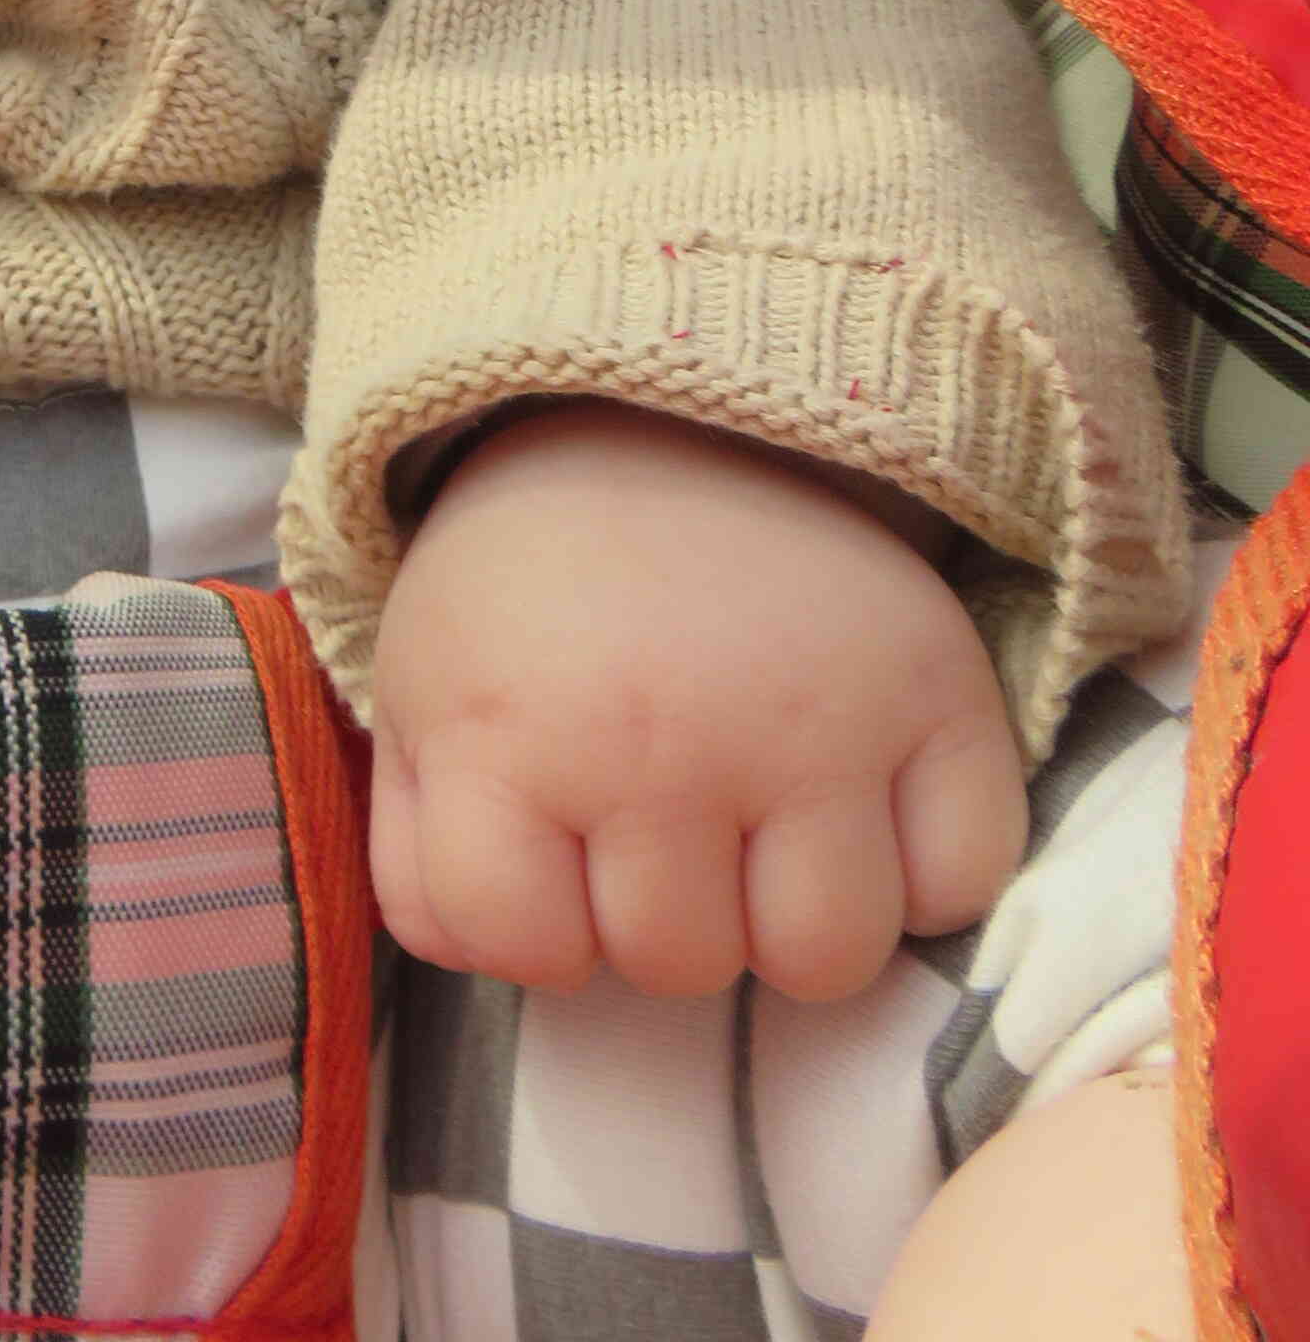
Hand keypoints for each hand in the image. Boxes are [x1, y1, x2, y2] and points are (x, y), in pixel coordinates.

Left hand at [368, 401, 1026, 1003]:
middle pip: (682, 966)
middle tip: (659, 799)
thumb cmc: (532, 591)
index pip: (526, 952)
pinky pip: (958, 887)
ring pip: (824, 959)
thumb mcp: (424, 699)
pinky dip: (923, 872)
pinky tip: (862, 800)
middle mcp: (662, 740)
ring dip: (790, 914)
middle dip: (663, 907)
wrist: (659, 415)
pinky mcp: (938, 696)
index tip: (551, 836)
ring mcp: (812, 722)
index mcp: (511, 734)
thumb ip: (424, 859)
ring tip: (760, 816)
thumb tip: (493, 964)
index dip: (537, 920)